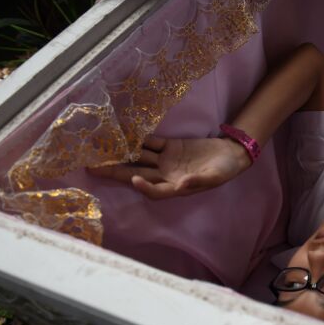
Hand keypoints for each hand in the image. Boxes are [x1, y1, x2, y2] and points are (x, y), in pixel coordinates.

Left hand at [88, 135, 251, 198]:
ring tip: (99, 149)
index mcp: (177, 187)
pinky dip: (137, 139)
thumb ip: (199, 181)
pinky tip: (121, 133)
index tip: (135, 181)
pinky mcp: (169, 146)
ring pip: (138, 158)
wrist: (230, 154)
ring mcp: (165, 161)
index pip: (156, 190)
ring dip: (120, 154)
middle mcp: (166, 175)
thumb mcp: (216, 177)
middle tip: (93, 169)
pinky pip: (150, 143)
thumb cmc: (225, 170)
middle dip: (115, 172)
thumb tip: (182, 184)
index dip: (145, 188)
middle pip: (137, 174)